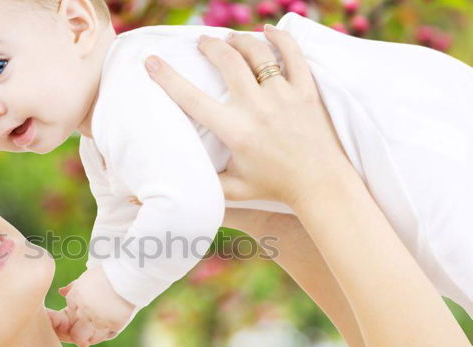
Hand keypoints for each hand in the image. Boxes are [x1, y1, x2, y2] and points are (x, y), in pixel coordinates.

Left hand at [53, 266, 134, 346]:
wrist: (129, 275)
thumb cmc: (108, 273)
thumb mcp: (87, 277)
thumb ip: (72, 287)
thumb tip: (60, 292)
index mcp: (76, 296)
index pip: (72, 307)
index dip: (82, 304)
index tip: (92, 298)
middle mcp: (84, 310)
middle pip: (81, 321)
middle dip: (88, 317)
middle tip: (102, 305)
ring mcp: (98, 319)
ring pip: (95, 330)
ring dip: (101, 324)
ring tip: (111, 310)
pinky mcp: (113, 325)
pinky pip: (110, 332)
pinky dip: (113, 326)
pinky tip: (118, 315)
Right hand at [145, 25, 354, 208]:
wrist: (319, 184)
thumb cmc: (273, 187)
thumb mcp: (233, 189)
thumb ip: (203, 181)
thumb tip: (172, 182)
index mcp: (235, 131)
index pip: (192, 98)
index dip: (167, 77)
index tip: (152, 61)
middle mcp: (257, 108)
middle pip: (227, 61)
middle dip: (209, 46)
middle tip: (202, 43)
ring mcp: (284, 96)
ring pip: (257, 52)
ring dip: (239, 40)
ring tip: (229, 39)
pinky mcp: (306, 91)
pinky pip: (293, 54)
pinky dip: (280, 38)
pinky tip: (268, 31)